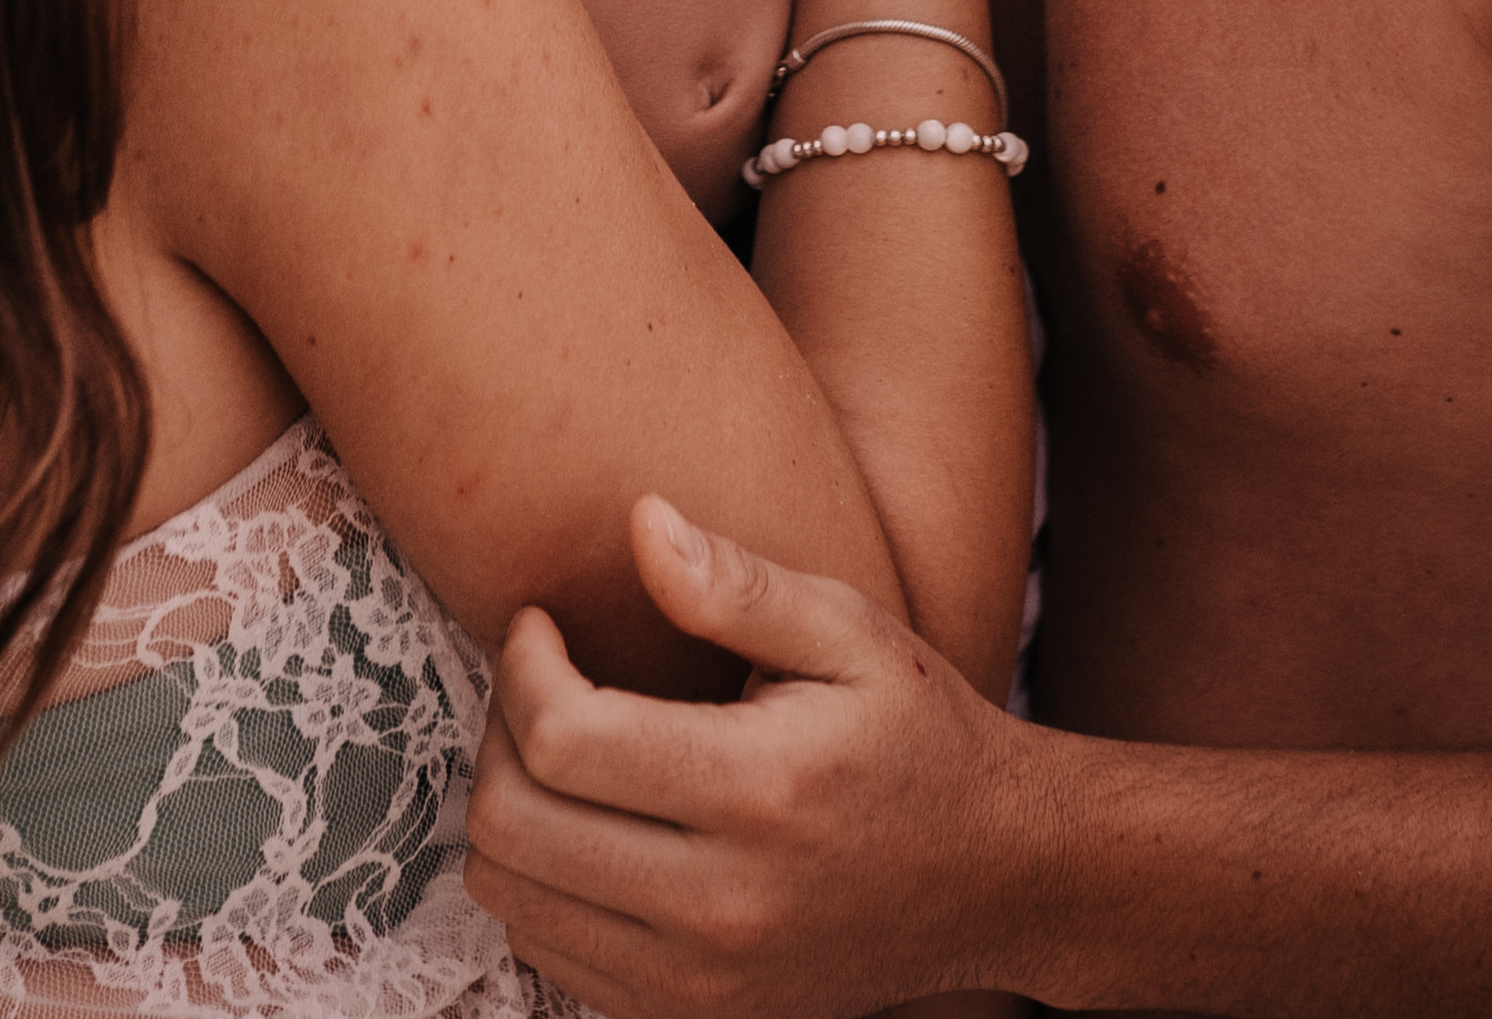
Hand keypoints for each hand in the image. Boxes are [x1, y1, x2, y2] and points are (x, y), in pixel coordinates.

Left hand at [465, 494, 1029, 1017]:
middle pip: (514, 827)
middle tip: (537, 678)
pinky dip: (541, 882)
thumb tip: (639, 521)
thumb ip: (737, 582)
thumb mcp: (849, 631)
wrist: (996, 879)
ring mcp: (702, 982)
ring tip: (559, 745)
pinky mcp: (692, 1018)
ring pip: (514, 899)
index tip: (540, 621)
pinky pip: (548, 955)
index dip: (521, 663)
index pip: (563, 739)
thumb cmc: (917, 734)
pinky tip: (588, 820)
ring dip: (507, 808)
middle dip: (495, 732)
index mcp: (759, 791)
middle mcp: (721, 905)